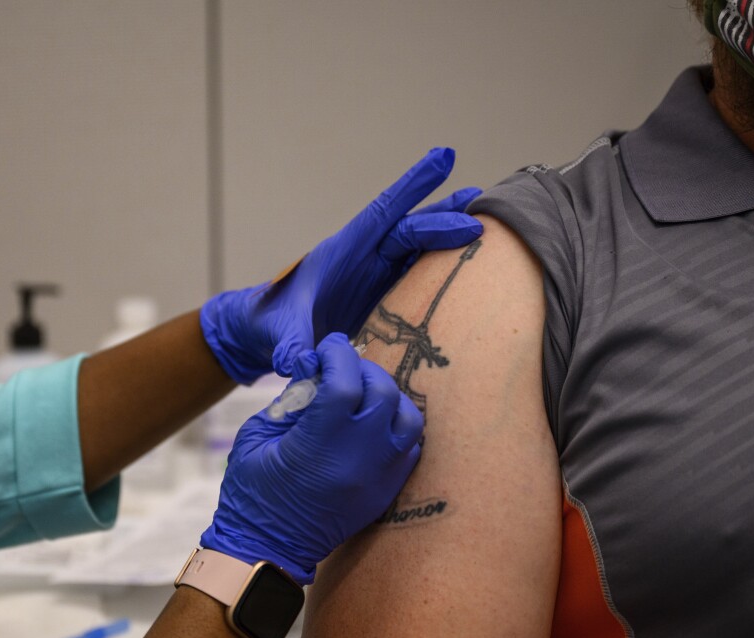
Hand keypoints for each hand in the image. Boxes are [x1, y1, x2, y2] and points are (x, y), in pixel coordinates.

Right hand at [199, 333, 422, 583]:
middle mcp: (357, 459)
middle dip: (365, 370)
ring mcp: (378, 478)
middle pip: (384, 394)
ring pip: (409, 419)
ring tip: (365, 394)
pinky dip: (398, 427)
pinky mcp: (385, 493)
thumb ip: (291, 398)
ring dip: (390, 397)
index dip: (338, 354)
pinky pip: (411, 448)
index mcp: (319, 444)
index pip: (345, 381)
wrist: (266, 550)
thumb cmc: (252, 491)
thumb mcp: (257, 435)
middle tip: (344, 367)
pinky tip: (375, 423)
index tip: (329, 346)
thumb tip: (316, 368)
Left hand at [201, 147, 481, 382]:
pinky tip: (469, 267)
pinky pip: (417, 275)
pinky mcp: (383, 295)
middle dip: (444, 220)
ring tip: (486, 222)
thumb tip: (300, 364)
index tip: (444, 157)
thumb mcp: (279, 333)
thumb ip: (291, 346)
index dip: (413, 186)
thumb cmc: (270, 324)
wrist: (267, 335)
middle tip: (481, 217)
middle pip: (409, 230)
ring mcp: (376, 274)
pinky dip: (443, 266)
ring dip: (450, 235)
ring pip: (419, 248)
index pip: (383, 212)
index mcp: (342, 252)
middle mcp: (364, 257)